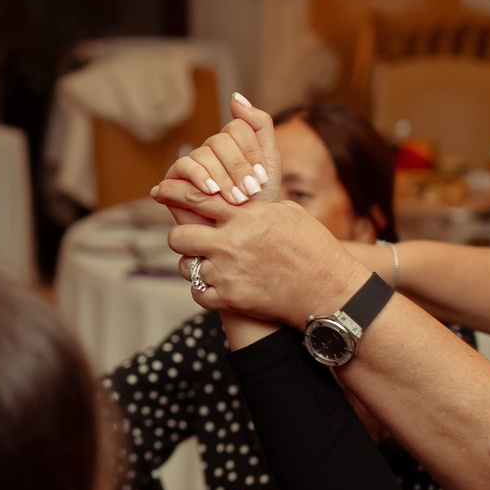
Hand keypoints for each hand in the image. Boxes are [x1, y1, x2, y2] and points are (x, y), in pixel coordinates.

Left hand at [157, 173, 369, 326]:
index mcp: (246, 217)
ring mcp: (227, 273)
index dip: (174, 193)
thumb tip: (241, 197)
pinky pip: (197, 293)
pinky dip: (204, 290)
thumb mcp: (290, 214)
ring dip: (195, 266)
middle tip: (193, 241)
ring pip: (185, 267)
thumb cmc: (315, 250)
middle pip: (179, 237)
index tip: (160, 191)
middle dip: (182, 238)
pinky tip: (218, 286)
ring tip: (213, 266)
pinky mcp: (229, 299)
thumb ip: (258, 206)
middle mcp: (231, 243)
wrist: (329, 292)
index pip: (197, 199)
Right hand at [163, 93, 282, 207]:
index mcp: (234, 141)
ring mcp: (193, 161)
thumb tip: (235, 96)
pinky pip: (184, 165)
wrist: (245, 233)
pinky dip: (198, 177)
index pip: (238, 129)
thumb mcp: (269, 162)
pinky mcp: (175, 177)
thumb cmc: (259, 201)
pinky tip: (210, 191)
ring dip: (221, 178)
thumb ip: (259, 125)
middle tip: (248, 193)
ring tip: (234, 199)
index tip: (260, 179)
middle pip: (221, 141)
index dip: (250, 154)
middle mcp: (211, 148)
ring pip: (204, 154)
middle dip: (237, 169)